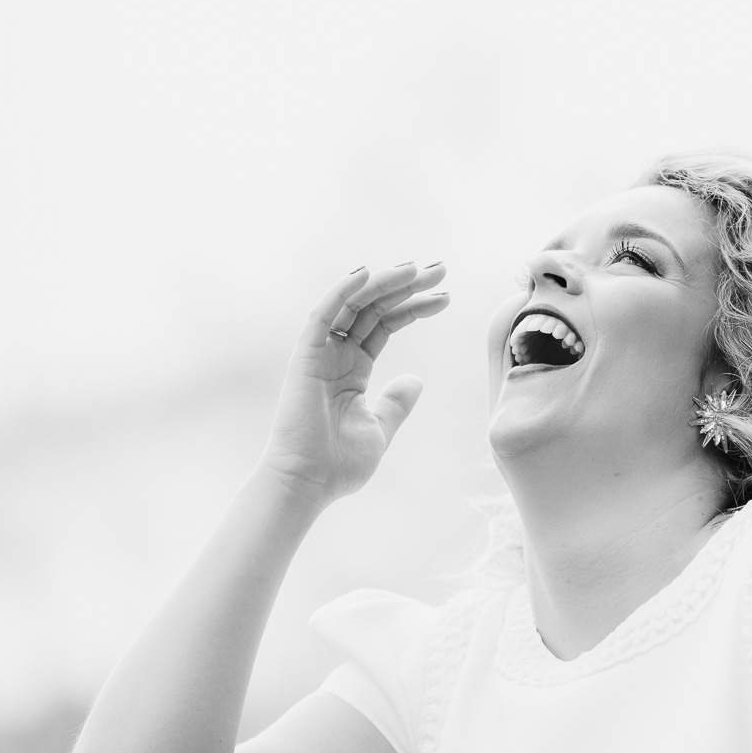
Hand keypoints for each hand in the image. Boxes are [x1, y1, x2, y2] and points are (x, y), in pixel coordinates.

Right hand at [257, 262, 450, 505]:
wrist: (307, 484)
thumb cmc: (338, 464)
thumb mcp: (379, 429)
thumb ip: (396, 402)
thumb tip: (416, 379)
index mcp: (353, 369)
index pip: (385, 325)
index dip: (414, 307)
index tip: (447, 297)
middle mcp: (336, 355)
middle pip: (374, 307)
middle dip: (407, 285)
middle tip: (440, 269)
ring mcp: (319, 353)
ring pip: (353, 304)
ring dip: (383, 282)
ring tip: (417, 269)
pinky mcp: (305, 356)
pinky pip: (323, 315)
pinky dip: (342, 292)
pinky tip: (367, 274)